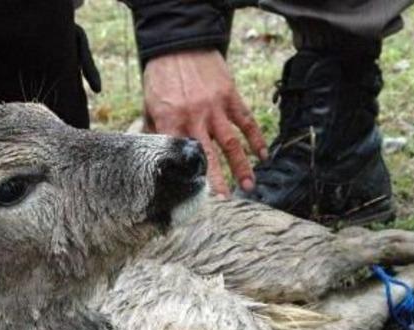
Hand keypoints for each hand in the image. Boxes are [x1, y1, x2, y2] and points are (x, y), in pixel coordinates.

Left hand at [143, 49, 267, 195]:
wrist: (180, 45)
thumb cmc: (160, 77)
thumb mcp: (150, 105)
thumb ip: (154, 131)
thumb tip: (153, 155)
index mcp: (170, 122)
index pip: (178, 157)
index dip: (184, 176)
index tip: (190, 196)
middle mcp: (194, 118)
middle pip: (208, 156)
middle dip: (217, 180)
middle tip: (225, 201)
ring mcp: (215, 108)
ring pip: (231, 143)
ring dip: (242, 166)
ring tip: (249, 186)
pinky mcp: (230, 97)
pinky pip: (246, 121)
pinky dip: (256, 139)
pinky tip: (263, 155)